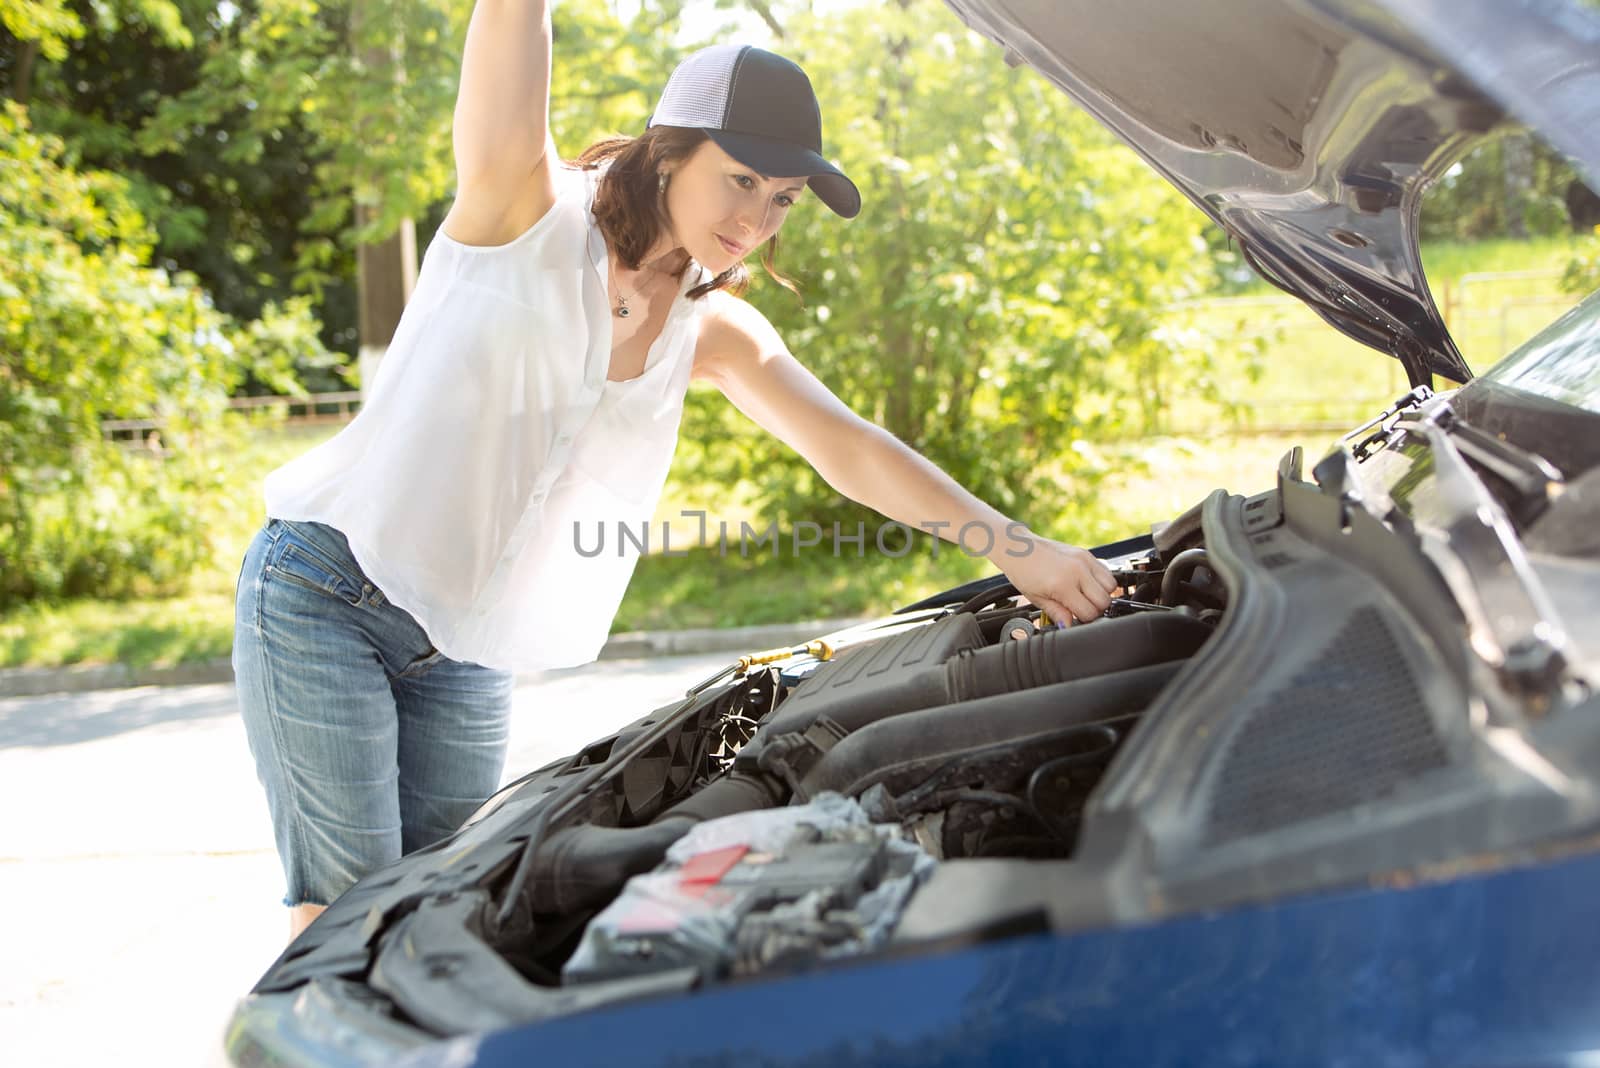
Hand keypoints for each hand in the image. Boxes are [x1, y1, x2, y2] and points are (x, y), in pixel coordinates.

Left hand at [997, 532, 1117, 625]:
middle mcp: (1077, 571)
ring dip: (1101, 595)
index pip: (1089, 612)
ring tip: (1085, 596)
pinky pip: (1106, 571)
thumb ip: (1057, 613)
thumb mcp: (1037, 599)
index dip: (1083, 620)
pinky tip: (1086, 584)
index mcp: (1063, 584)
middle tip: (1080, 608)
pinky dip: (1101, 581)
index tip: (1076, 618)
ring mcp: (1084, 560)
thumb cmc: (1023, 572)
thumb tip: (1070, 626)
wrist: (1018, 548)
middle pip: (1104, 601)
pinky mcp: (1086, 553)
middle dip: (1095, 609)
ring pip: (1111, 586)